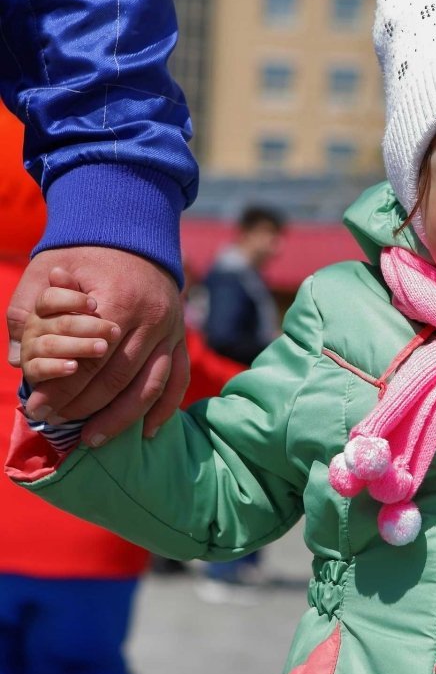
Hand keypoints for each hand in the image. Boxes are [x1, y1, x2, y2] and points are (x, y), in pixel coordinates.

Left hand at [7, 249, 188, 443]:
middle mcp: (152, 321)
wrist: (136, 235)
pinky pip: (178, 381)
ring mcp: (171, 332)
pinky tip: (146, 432)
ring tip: (94, 439)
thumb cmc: (88, 253)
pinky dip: (164, 409)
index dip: (62, 386)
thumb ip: (30, 308)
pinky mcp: (181, 340)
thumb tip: (16, 357)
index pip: (89, 357)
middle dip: (84, 406)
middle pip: (117, 377)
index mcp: (120, 302)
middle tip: (56, 423)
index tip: (38, 407)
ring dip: (121, 417)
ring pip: (150, 385)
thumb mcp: (50, 267)